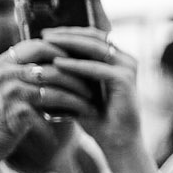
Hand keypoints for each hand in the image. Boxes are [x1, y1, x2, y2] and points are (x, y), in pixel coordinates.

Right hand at [0, 40, 96, 166]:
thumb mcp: (4, 86)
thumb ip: (24, 71)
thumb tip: (59, 60)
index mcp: (3, 62)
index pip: (39, 46)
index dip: (64, 52)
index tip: (83, 62)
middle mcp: (4, 73)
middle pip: (53, 69)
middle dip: (78, 79)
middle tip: (96, 89)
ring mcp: (8, 93)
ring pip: (55, 92)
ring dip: (78, 101)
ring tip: (93, 108)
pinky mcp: (14, 114)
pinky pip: (48, 114)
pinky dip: (64, 119)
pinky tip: (78, 123)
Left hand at [38, 27, 143, 159]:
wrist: (117, 141)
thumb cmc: (97, 116)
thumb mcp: (82, 88)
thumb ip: (72, 69)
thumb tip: (45, 52)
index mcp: (119, 60)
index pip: (93, 36)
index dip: (70, 32)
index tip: (46, 32)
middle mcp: (127, 60)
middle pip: (94, 37)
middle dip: (67, 34)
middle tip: (44, 33)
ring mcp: (128, 69)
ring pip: (95, 47)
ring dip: (70, 43)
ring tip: (47, 42)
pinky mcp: (124, 80)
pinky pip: (96, 67)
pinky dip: (76, 64)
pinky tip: (58, 63)